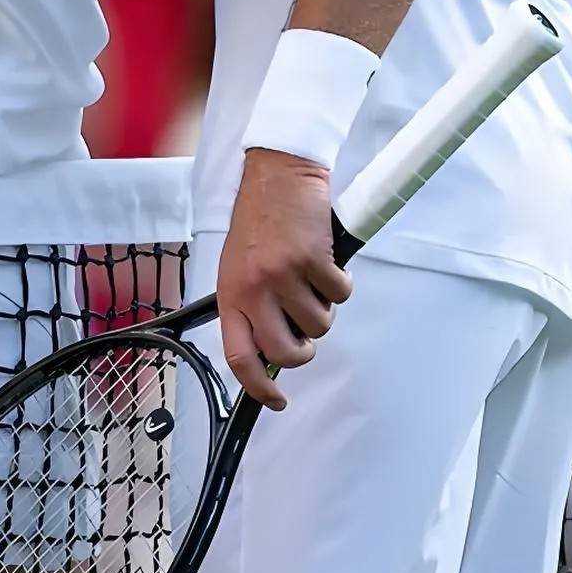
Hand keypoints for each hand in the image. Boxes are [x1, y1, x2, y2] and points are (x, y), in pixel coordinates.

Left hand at [216, 148, 350, 409]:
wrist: (279, 172)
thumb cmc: (260, 219)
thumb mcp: (238, 266)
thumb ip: (250, 305)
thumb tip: (269, 349)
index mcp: (231, 292)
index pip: (239, 356)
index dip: (258, 387)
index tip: (276, 400)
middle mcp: (254, 287)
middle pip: (286, 350)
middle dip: (304, 349)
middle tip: (307, 332)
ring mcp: (284, 273)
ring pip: (319, 324)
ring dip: (324, 308)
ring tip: (313, 278)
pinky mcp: (313, 258)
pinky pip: (339, 293)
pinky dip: (340, 281)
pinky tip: (326, 259)